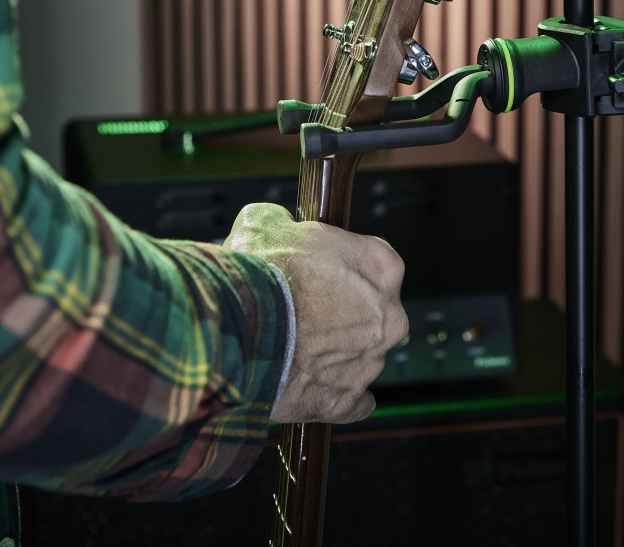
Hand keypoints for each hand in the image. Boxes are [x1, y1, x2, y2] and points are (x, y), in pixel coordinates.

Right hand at [224, 203, 408, 423]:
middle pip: (376, 313)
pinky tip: (315, 384)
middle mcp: (387, 316)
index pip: (377, 263)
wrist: (236, 330)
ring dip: (337, 353)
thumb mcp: (266, 222)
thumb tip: (275, 222)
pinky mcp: (345, 400)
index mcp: (380, 266)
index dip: (347, 267)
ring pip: (362, 356)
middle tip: (309, 311)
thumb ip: (285, 223)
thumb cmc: (258, 275)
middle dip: (348, 313)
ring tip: (295, 346)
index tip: (325, 272)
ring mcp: (368, 361)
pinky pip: (353, 402)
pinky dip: (337, 395)